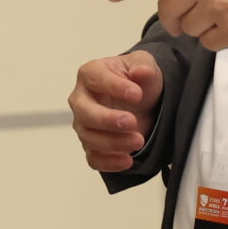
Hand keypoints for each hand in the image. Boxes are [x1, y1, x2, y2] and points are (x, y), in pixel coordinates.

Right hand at [69, 49, 162, 171]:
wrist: (143, 102)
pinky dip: (109, 162)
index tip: (137, 94)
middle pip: (84, 112)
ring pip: (89, 138)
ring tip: (138, 140)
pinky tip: (128, 160)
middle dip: (108, 119)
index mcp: (91, 74)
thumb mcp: (145, 66)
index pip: (95, 79)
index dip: (114, 87)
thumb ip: (144, 67)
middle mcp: (81, 99)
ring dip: (114, 142)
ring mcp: (84, 124)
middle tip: (132, 121)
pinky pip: (93, 158)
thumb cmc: (137, 81)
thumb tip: (141, 72)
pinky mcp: (92, 145)